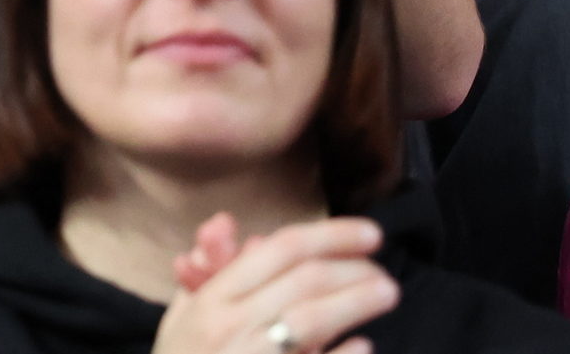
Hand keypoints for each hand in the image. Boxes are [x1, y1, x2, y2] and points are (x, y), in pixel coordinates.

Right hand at [152, 216, 395, 353]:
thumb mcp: (182, 316)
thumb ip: (209, 272)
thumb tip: (236, 228)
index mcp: (212, 299)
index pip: (280, 250)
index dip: (331, 236)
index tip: (370, 233)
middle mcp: (231, 324)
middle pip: (304, 281)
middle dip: (353, 268)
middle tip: (384, 266)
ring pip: (311, 319)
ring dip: (356, 302)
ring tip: (387, 292)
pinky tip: (364, 344)